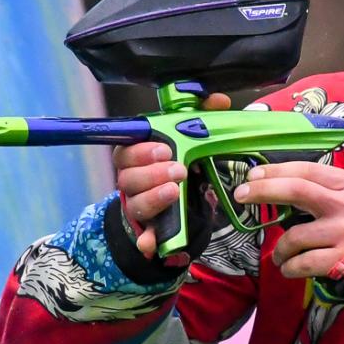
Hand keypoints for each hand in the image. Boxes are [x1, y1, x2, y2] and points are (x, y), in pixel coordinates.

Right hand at [113, 92, 230, 257]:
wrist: (177, 203)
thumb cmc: (177, 165)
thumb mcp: (190, 141)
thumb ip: (202, 117)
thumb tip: (218, 100)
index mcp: (136, 157)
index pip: (126, 150)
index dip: (141, 150)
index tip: (164, 148)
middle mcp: (132, 182)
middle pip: (128, 178)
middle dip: (152, 173)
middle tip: (177, 169)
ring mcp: (138, 206)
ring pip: (136, 204)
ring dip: (154, 197)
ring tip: (175, 190)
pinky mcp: (149, 230)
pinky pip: (144, 237)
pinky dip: (147, 240)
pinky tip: (151, 243)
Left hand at [232, 161, 343, 277]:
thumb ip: (331, 189)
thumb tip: (286, 184)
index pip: (305, 171)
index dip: (275, 171)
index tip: (253, 176)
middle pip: (296, 190)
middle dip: (264, 191)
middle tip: (241, 195)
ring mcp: (343, 233)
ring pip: (294, 236)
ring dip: (280, 249)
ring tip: (280, 257)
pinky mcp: (342, 260)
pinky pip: (304, 264)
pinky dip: (291, 268)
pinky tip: (290, 269)